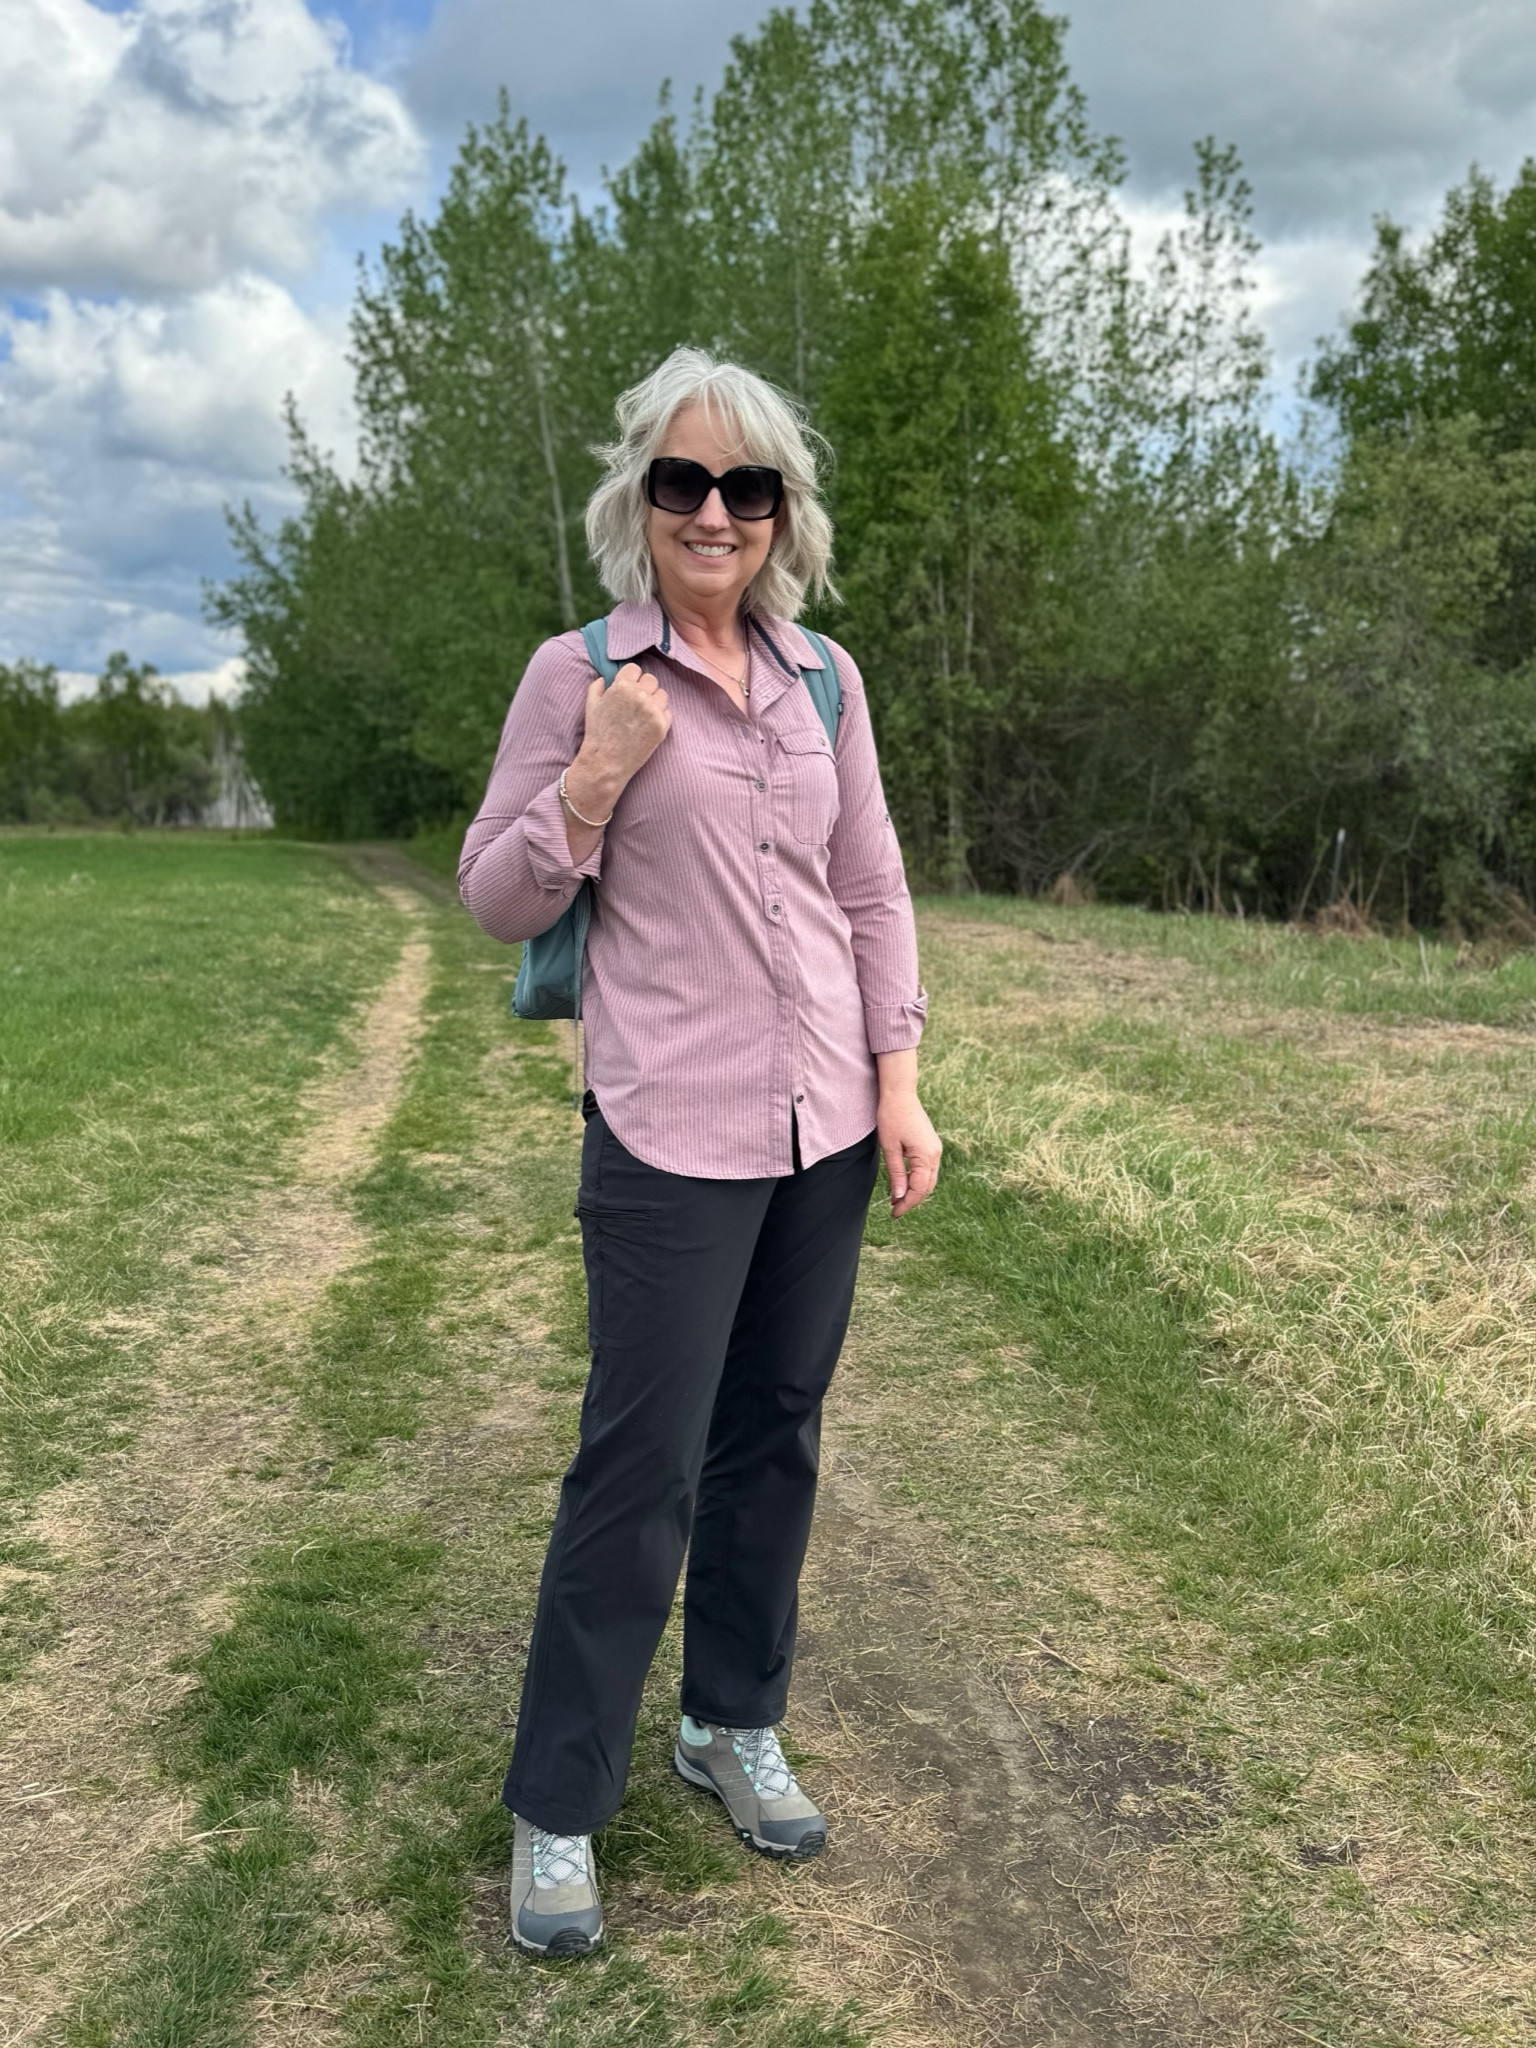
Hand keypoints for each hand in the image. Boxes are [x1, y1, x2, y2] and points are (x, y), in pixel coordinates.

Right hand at [566, 664, 670, 819]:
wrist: (607, 762)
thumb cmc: (597, 733)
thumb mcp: (591, 705)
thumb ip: (597, 687)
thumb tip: (604, 678)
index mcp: (622, 687)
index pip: (635, 669)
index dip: (631, 678)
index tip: (629, 687)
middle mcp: (640, 696)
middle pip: (651, 679)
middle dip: (644, 688)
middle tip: (636, 702)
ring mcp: (653, 711)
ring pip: (662, 694)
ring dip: (654, 700)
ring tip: (642, 714)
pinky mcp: (662, 726)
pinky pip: (667, 712)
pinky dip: (659, 716)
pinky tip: (647, 725)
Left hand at [877, 1088, 941, 1217]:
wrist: (900, 1093)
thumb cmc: (891, 1117)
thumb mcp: (890, 1148)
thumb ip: (896, 1173)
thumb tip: (899, 1197)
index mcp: (926, 1156)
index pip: (919, 1189)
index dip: (907, 1204)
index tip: (894, 1213)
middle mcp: (935, 1154)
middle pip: (927, 1187)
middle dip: (912, 1200)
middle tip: (894, 1210)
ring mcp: (935, 1149)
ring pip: (928, 1180)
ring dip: (914, 1191)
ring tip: (896, 1199)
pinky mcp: (931, 1145)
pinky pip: (927, 1170)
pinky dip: (917, 1180)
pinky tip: (903, 1183)